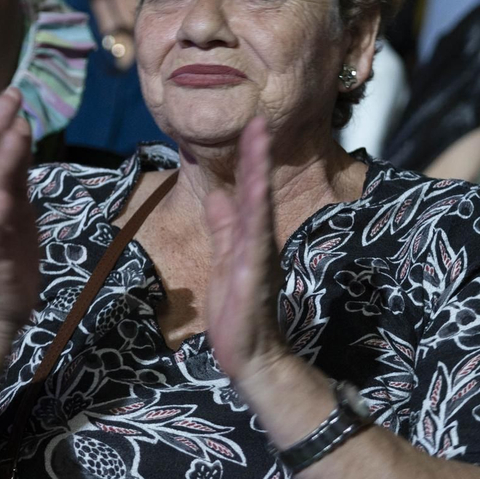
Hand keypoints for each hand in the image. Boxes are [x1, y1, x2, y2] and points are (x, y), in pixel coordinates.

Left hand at [205, 118, 291, 386]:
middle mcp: (259, 242)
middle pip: (259, 192)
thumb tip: (219, 195)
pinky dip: (256, 216)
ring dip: (259, 176)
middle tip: (258, 123)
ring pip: (260, 209)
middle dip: (257, 158)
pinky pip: (256, 241)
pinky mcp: (255, 276)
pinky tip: (256, 194)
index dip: (250, 161)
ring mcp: (260, 257)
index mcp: (251, 238)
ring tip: (259, 144)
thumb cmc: (237, 312)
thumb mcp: (225, 260)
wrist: (248, 355)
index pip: (250, 192)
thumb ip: (224, 229)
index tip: (251, 128)